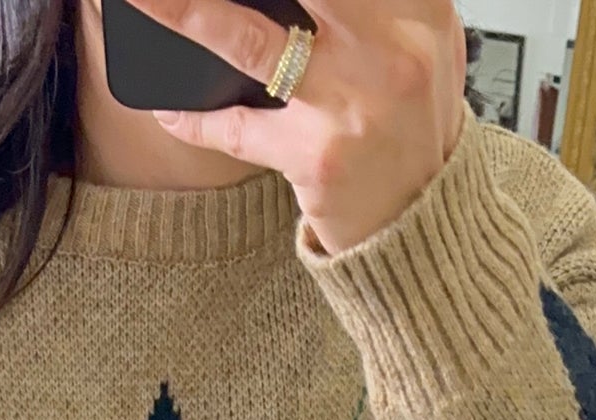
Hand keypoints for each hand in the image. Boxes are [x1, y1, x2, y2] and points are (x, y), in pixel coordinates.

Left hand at [135, 0, 466, 257]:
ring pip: (250, 40)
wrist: (425, 223)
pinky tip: (169, 108)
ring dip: (188, 13)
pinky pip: (239, 129)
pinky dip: (196, 119)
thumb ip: (378, 0)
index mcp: (418, 7)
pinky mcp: (317, 158)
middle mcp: (387, 48)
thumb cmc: (412, 126)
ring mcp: (350, 103)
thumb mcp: (420, 44)